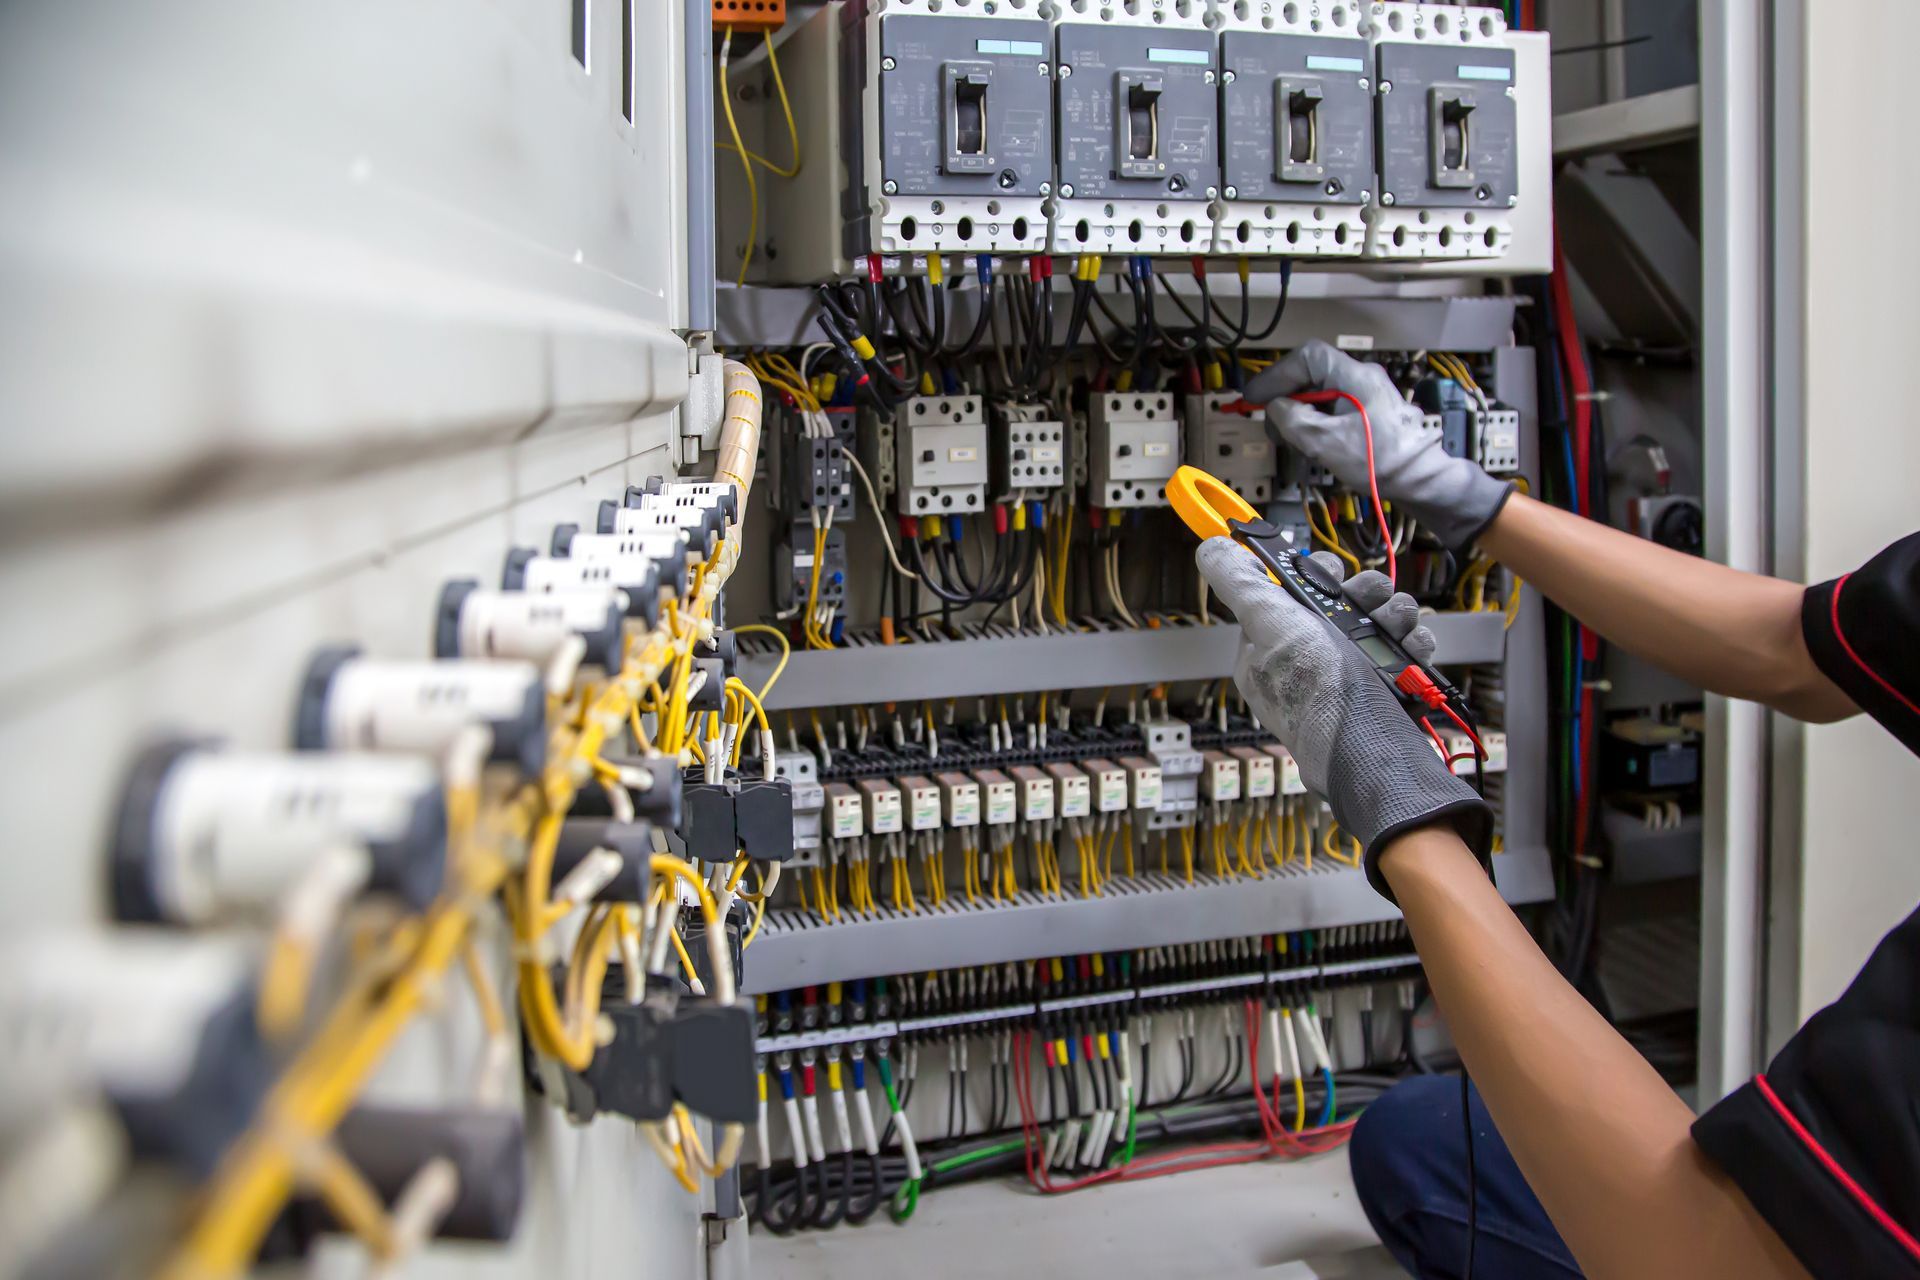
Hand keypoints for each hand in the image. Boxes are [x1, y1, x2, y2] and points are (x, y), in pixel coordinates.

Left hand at [1196, 537, 1493, 899]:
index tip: (1329, 572)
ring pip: (1376, 621)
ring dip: (1394, 613)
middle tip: (1372, 598)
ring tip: (1399, 625)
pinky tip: (1414, 647)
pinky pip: (1401, 650)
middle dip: (1363, 592)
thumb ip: (1239, 583)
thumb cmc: (1315, 695)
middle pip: (1338, 603)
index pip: (1288, 595)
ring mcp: (1346, 677)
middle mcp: (1307, 663)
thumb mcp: (1268, 624)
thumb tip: (1210, 548)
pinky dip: (1413, 643)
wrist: (1371, 749)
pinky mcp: (1382, 688)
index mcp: (1269, 649)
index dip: (1313, 576)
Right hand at [1243, 339, 1513, 550]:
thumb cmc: (1380, 462)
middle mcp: (1361, 378)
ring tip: (1293, 441)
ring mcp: (1367, 394)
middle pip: (1311, 375)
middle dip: (1286, 398)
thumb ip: (1291, 419)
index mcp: (1353, 376)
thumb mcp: (1324, 442)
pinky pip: (1333, 407)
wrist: (1421, 481)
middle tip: (1272, 424)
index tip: (1257, 397)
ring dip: (1300, 414)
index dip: (1276, 375)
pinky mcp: (1369, 412)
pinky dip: (1316, 422)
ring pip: (1320, 393)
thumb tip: (1276, 408)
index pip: (1306, 358)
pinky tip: (1312, 445)